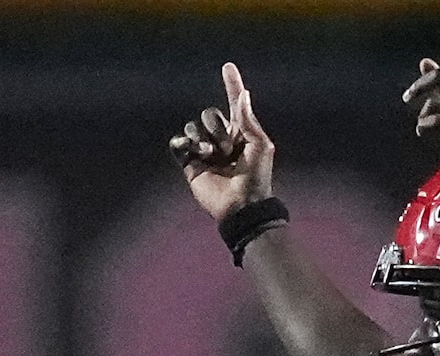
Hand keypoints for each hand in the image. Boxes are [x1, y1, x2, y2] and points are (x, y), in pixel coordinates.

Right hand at [171, 62, 276, 224]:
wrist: (240, 205)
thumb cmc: (256, 177)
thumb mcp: (260, 146)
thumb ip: (248, 120)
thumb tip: (243, 94)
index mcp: (240, 133)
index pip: (234, 103)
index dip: (231, 85)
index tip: (228, 66)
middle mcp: (220, 139)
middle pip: (209, 114)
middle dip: (217, 129)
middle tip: (228, 151)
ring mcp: (204, 151)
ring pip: (193, 127)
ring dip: (202, 139)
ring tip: (212, 157)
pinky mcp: (190, 164)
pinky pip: (178, 143)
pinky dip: (184, 144)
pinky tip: (196, 154)